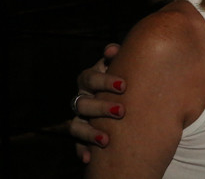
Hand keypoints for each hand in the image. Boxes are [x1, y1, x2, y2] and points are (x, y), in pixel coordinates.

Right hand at [69, 43, 124, 162]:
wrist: (128, 97)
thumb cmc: (127, 78)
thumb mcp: (125, 65)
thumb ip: (120, 57)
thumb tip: (113, 48)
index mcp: (91, 79)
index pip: (89, 77)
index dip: (104, 80)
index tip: (124, 85)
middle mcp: (83, 96)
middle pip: (83, 102)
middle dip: (101, 107)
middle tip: (122, 111)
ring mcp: (80, 117)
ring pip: (76, 124)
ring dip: (90, 132)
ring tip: (106, 139)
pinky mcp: (82, 134)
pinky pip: (76, 143)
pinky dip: (82, 149)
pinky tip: (89, 157)